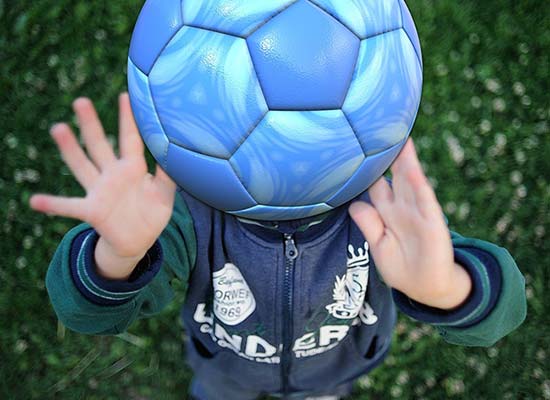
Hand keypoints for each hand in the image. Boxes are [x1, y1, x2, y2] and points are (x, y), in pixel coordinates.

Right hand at [30, 94, 176, 278]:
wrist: (138, 240)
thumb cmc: (152, 213)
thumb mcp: (165, 194)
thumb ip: (169, 176)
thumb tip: (177, 153)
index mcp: (132, 168)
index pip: (130, 139)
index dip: (128, 119)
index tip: (125, 95)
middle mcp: (112, 174)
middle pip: (99, 145)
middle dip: (91, 124)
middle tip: (81, 101)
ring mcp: (99, 191)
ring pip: (82, 166)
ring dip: (70, 149)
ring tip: (58, 128)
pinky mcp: (92, 211)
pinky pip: (68, 207)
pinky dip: (52, 204)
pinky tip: (34, 201)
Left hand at [349, 139, 471, 309]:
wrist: (429, 289)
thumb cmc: (402, 266)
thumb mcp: (379, 245)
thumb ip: (368, 224)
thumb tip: (352, 203)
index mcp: (388, 213)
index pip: (375, 184)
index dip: (367, 167)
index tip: (356, 146)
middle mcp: (403, 208)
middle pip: (393, 175)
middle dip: (388, 154)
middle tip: (379, 127)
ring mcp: (419, 213)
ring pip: (410, 181)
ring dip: (405, 160)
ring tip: (399, 137)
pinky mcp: (433, 224)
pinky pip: (425, 201)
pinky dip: (418, 185)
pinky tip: (412, 169)